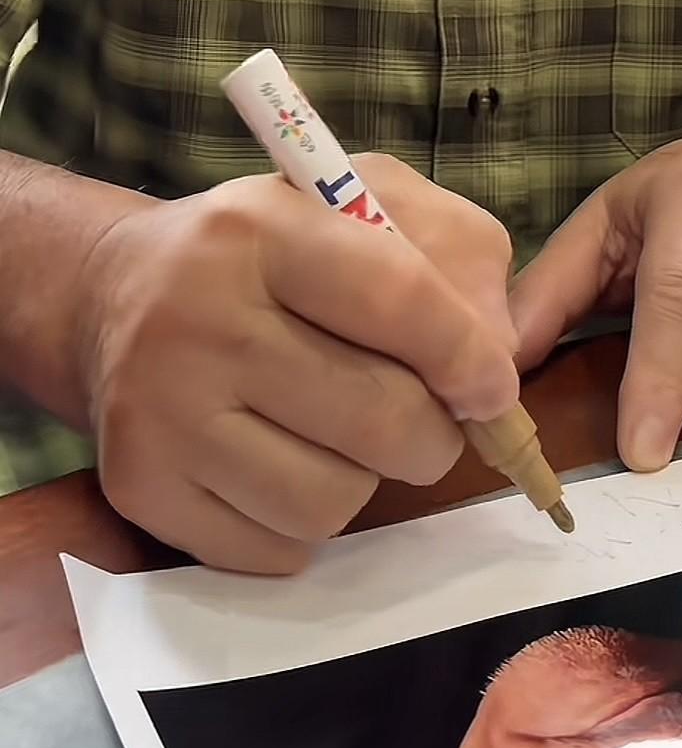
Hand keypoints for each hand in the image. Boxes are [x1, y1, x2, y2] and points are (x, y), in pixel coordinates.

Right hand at [71, 159, 518, 572]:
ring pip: (332, 500)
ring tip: (340, 433)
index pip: (395, 298)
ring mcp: (160, 411)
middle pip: (377, 417)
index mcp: (261, 227)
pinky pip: (278, 549)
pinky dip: (305, 523)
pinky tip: (284, 463)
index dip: (467, 356)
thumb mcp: (366, 199)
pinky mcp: (142, 489)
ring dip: (366, 480)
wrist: (116, 293)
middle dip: (433, 433)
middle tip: (427, 420)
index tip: (493, 388)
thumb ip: (455, 251)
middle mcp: (198, 316)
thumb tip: (498, 358)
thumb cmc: (272, 247)